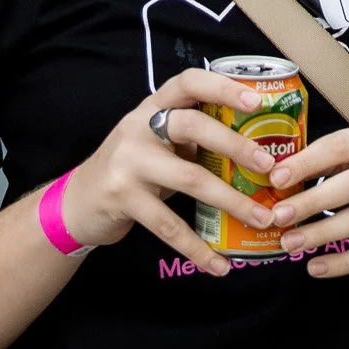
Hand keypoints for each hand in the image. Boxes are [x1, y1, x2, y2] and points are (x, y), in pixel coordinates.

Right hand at [58, 68, 276, 279]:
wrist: (79, 200)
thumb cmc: (133, 168)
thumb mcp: (157, 143)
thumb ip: (191, 140)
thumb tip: (256, 152)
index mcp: (152, 108)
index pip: (187, 83)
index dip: (222, 87)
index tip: (257, 101)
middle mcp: (139, 128)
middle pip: (191, 125)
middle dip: (234, 144)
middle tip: (269, 165)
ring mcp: (128, 162)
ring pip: (188, 177)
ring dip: (230, 200)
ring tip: (262, 218)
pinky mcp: (123, 198)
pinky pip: (168, 225)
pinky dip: (198, 248)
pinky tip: (221, 265)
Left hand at [271, 123, 348, 277]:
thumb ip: (338, 153)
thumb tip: (290, 171)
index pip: (337, 148)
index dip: (306, 162)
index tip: (276, 175)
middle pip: (347, 188)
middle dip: (309, 204)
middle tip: (277, 216)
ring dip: (321, 235)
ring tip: (289, 243)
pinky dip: (346, 262)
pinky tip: (317, 267)